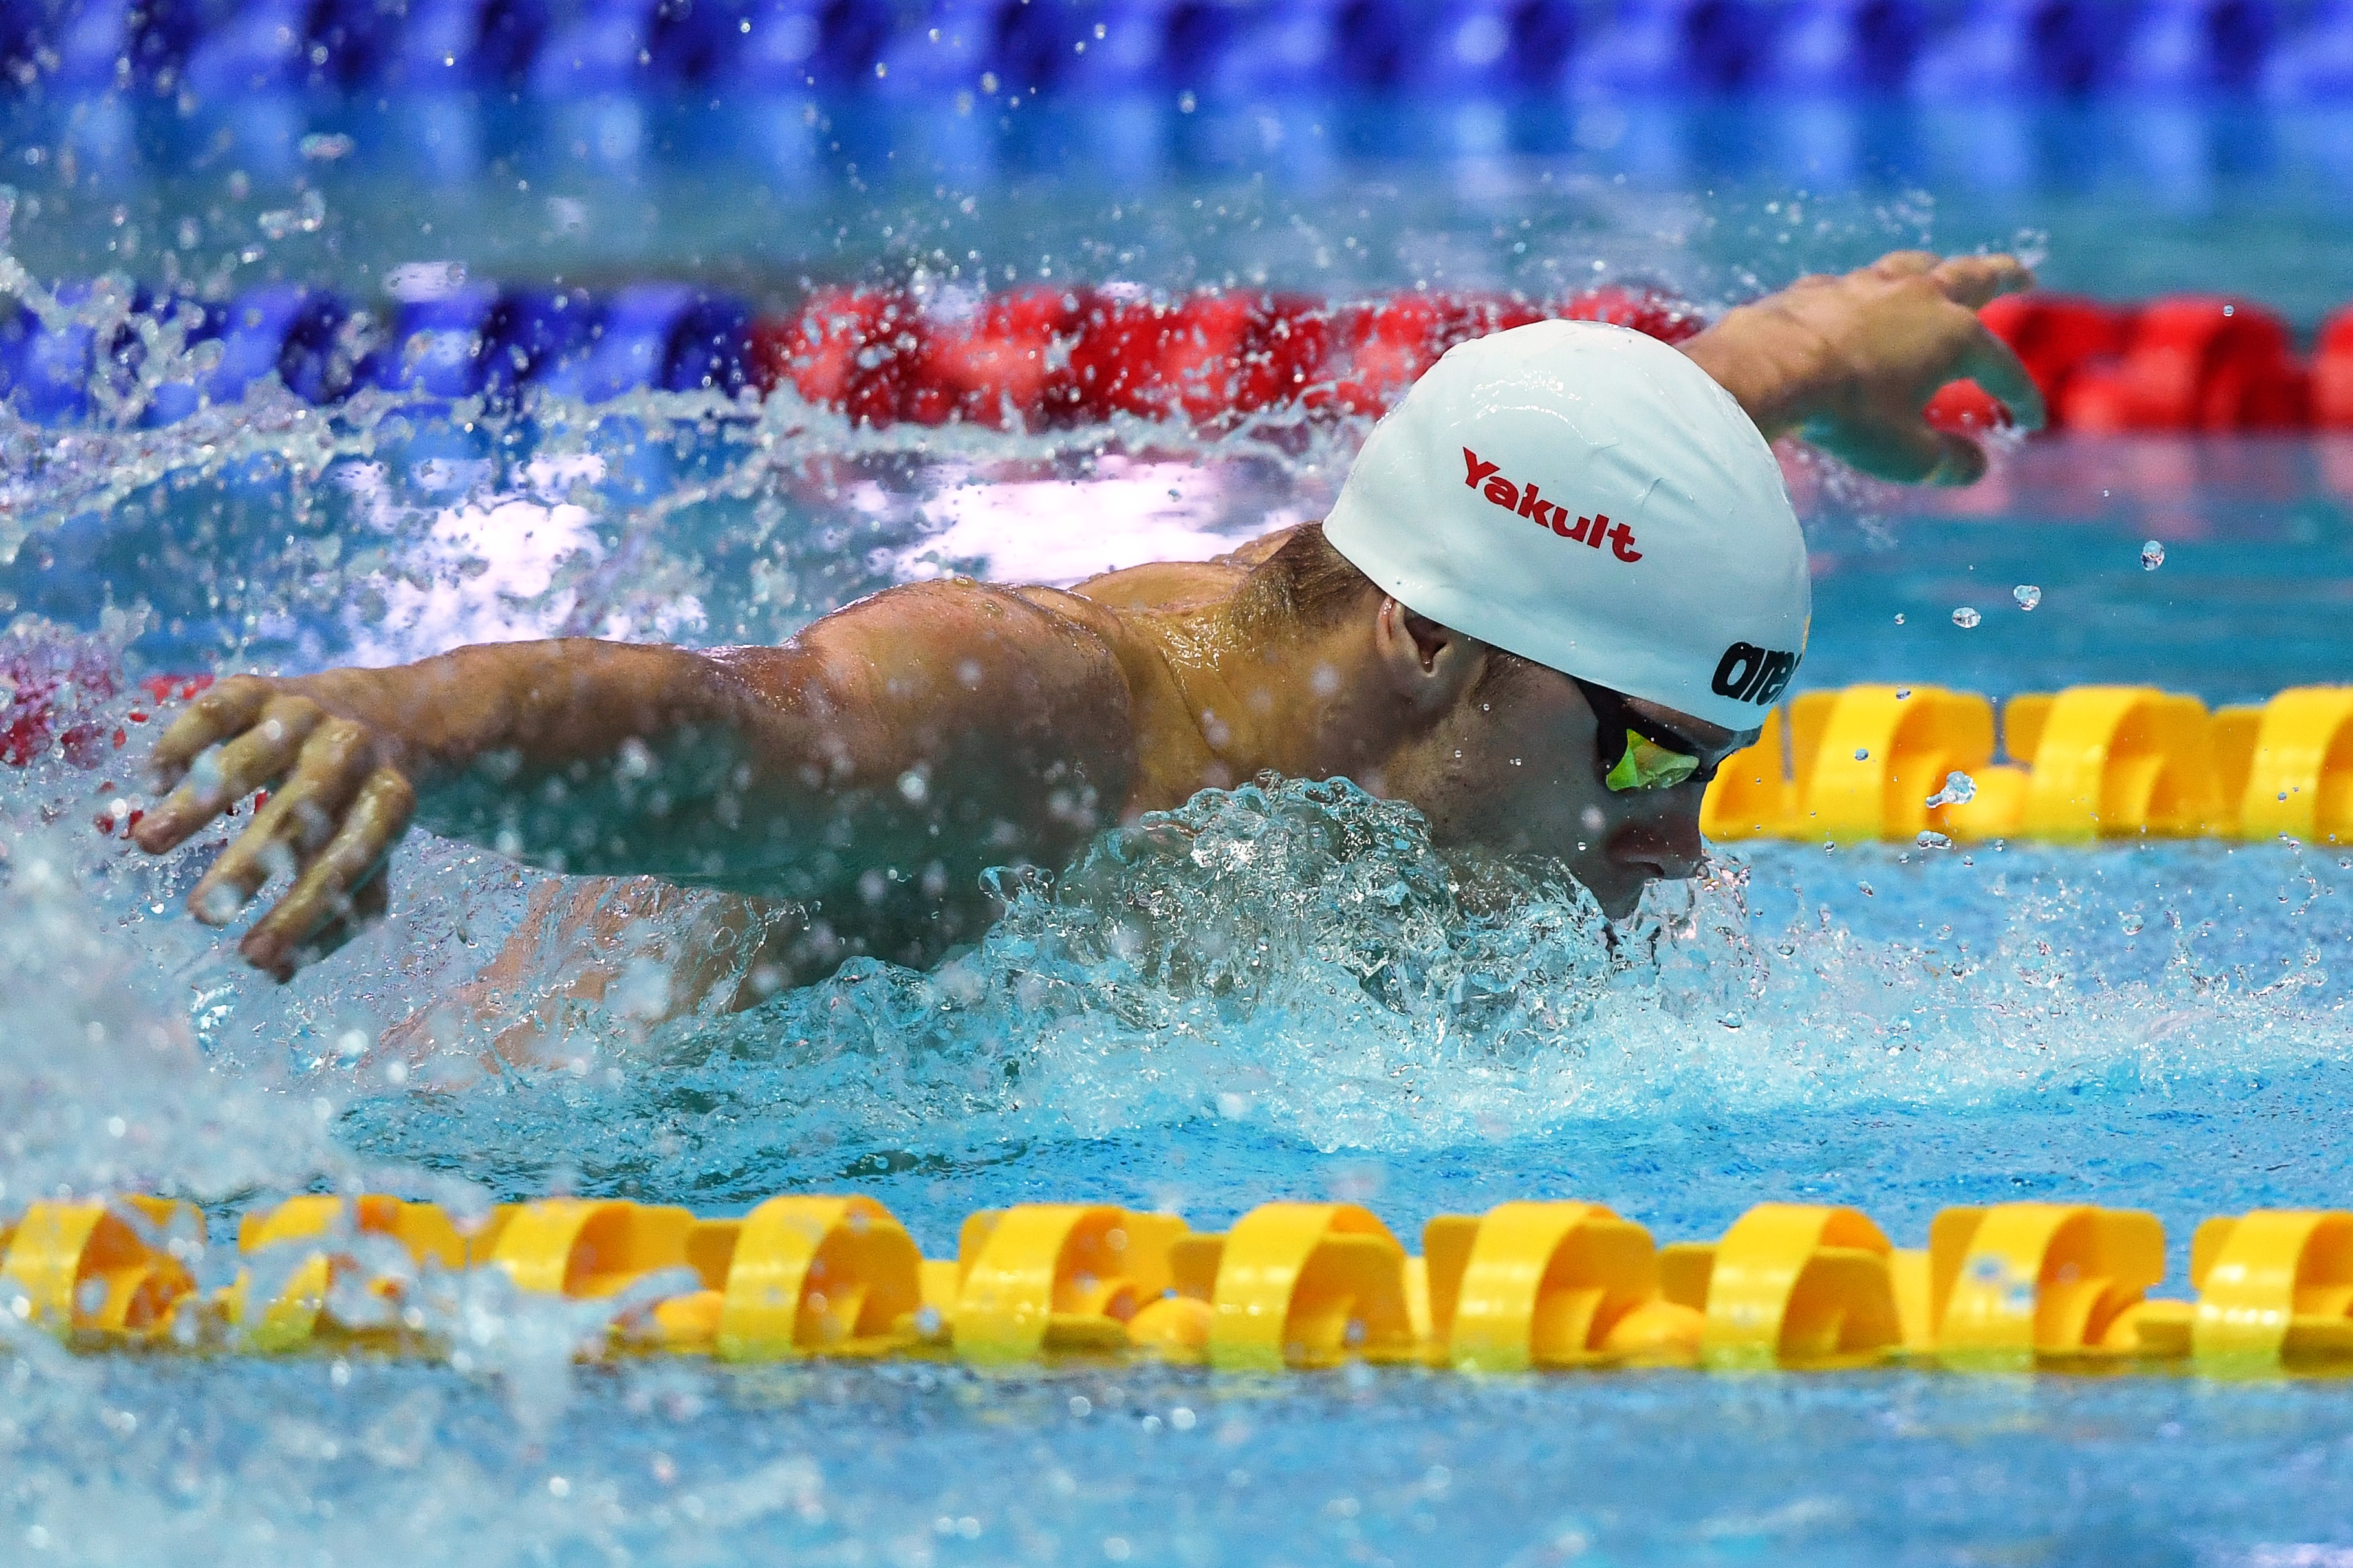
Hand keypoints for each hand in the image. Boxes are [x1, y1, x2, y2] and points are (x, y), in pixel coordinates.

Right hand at [132, 675, 415, 979]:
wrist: (390, 714)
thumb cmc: (366, 807)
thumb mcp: (372, 856)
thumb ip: (337, 911)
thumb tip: (276, 973)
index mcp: (389, 800)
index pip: (350, 861)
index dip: (304, 910)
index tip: (256, 958)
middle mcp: (352, 751)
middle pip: (302, 810)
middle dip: (252, 864)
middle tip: (204, 913)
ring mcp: (308, 713)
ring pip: (253, 755)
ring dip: (201, 799)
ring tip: (148, 844)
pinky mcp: (265, 688)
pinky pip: (220, 707)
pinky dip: (184, 739)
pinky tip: (152, 782)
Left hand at [1688, 250, 2046, 484]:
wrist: (1767, 370)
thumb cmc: (1845, 416)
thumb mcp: (1905, 456)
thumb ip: (1947, 462)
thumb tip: (1976, 468)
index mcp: (1956, 337)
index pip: (2002, 370)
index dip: (2022, 398)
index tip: (2030, 422)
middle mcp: (1921, 298)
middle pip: (1976, 278)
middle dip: (2005, 277)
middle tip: (2023, 275)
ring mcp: (1870, 285)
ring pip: (1917, 266)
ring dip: (1939, 269)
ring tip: (1946, 272)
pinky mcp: (1823, 287)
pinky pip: (1856, 284)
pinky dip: (1870, 292)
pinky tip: (1860, 299)